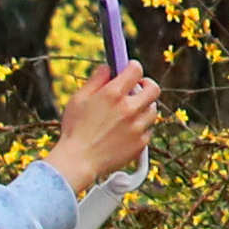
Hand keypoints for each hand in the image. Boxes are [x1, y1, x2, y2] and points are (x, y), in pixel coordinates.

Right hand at [47, 61, 157, 195]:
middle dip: (146, 85)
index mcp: (113, 94)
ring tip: (129, 112)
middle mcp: (129, 108)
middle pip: (153, 88)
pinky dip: (140, 127)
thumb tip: (107, 67)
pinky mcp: (141, 143)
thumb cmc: (74, 130)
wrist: (78, 162)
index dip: (133, 67)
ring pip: (152, 110)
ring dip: (143, 107)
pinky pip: (148, 129)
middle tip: (138, 88)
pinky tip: (127, 130)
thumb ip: (96, 80)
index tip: (130, 69)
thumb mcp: (79, 99)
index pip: (136, 70)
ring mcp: (138, 126)